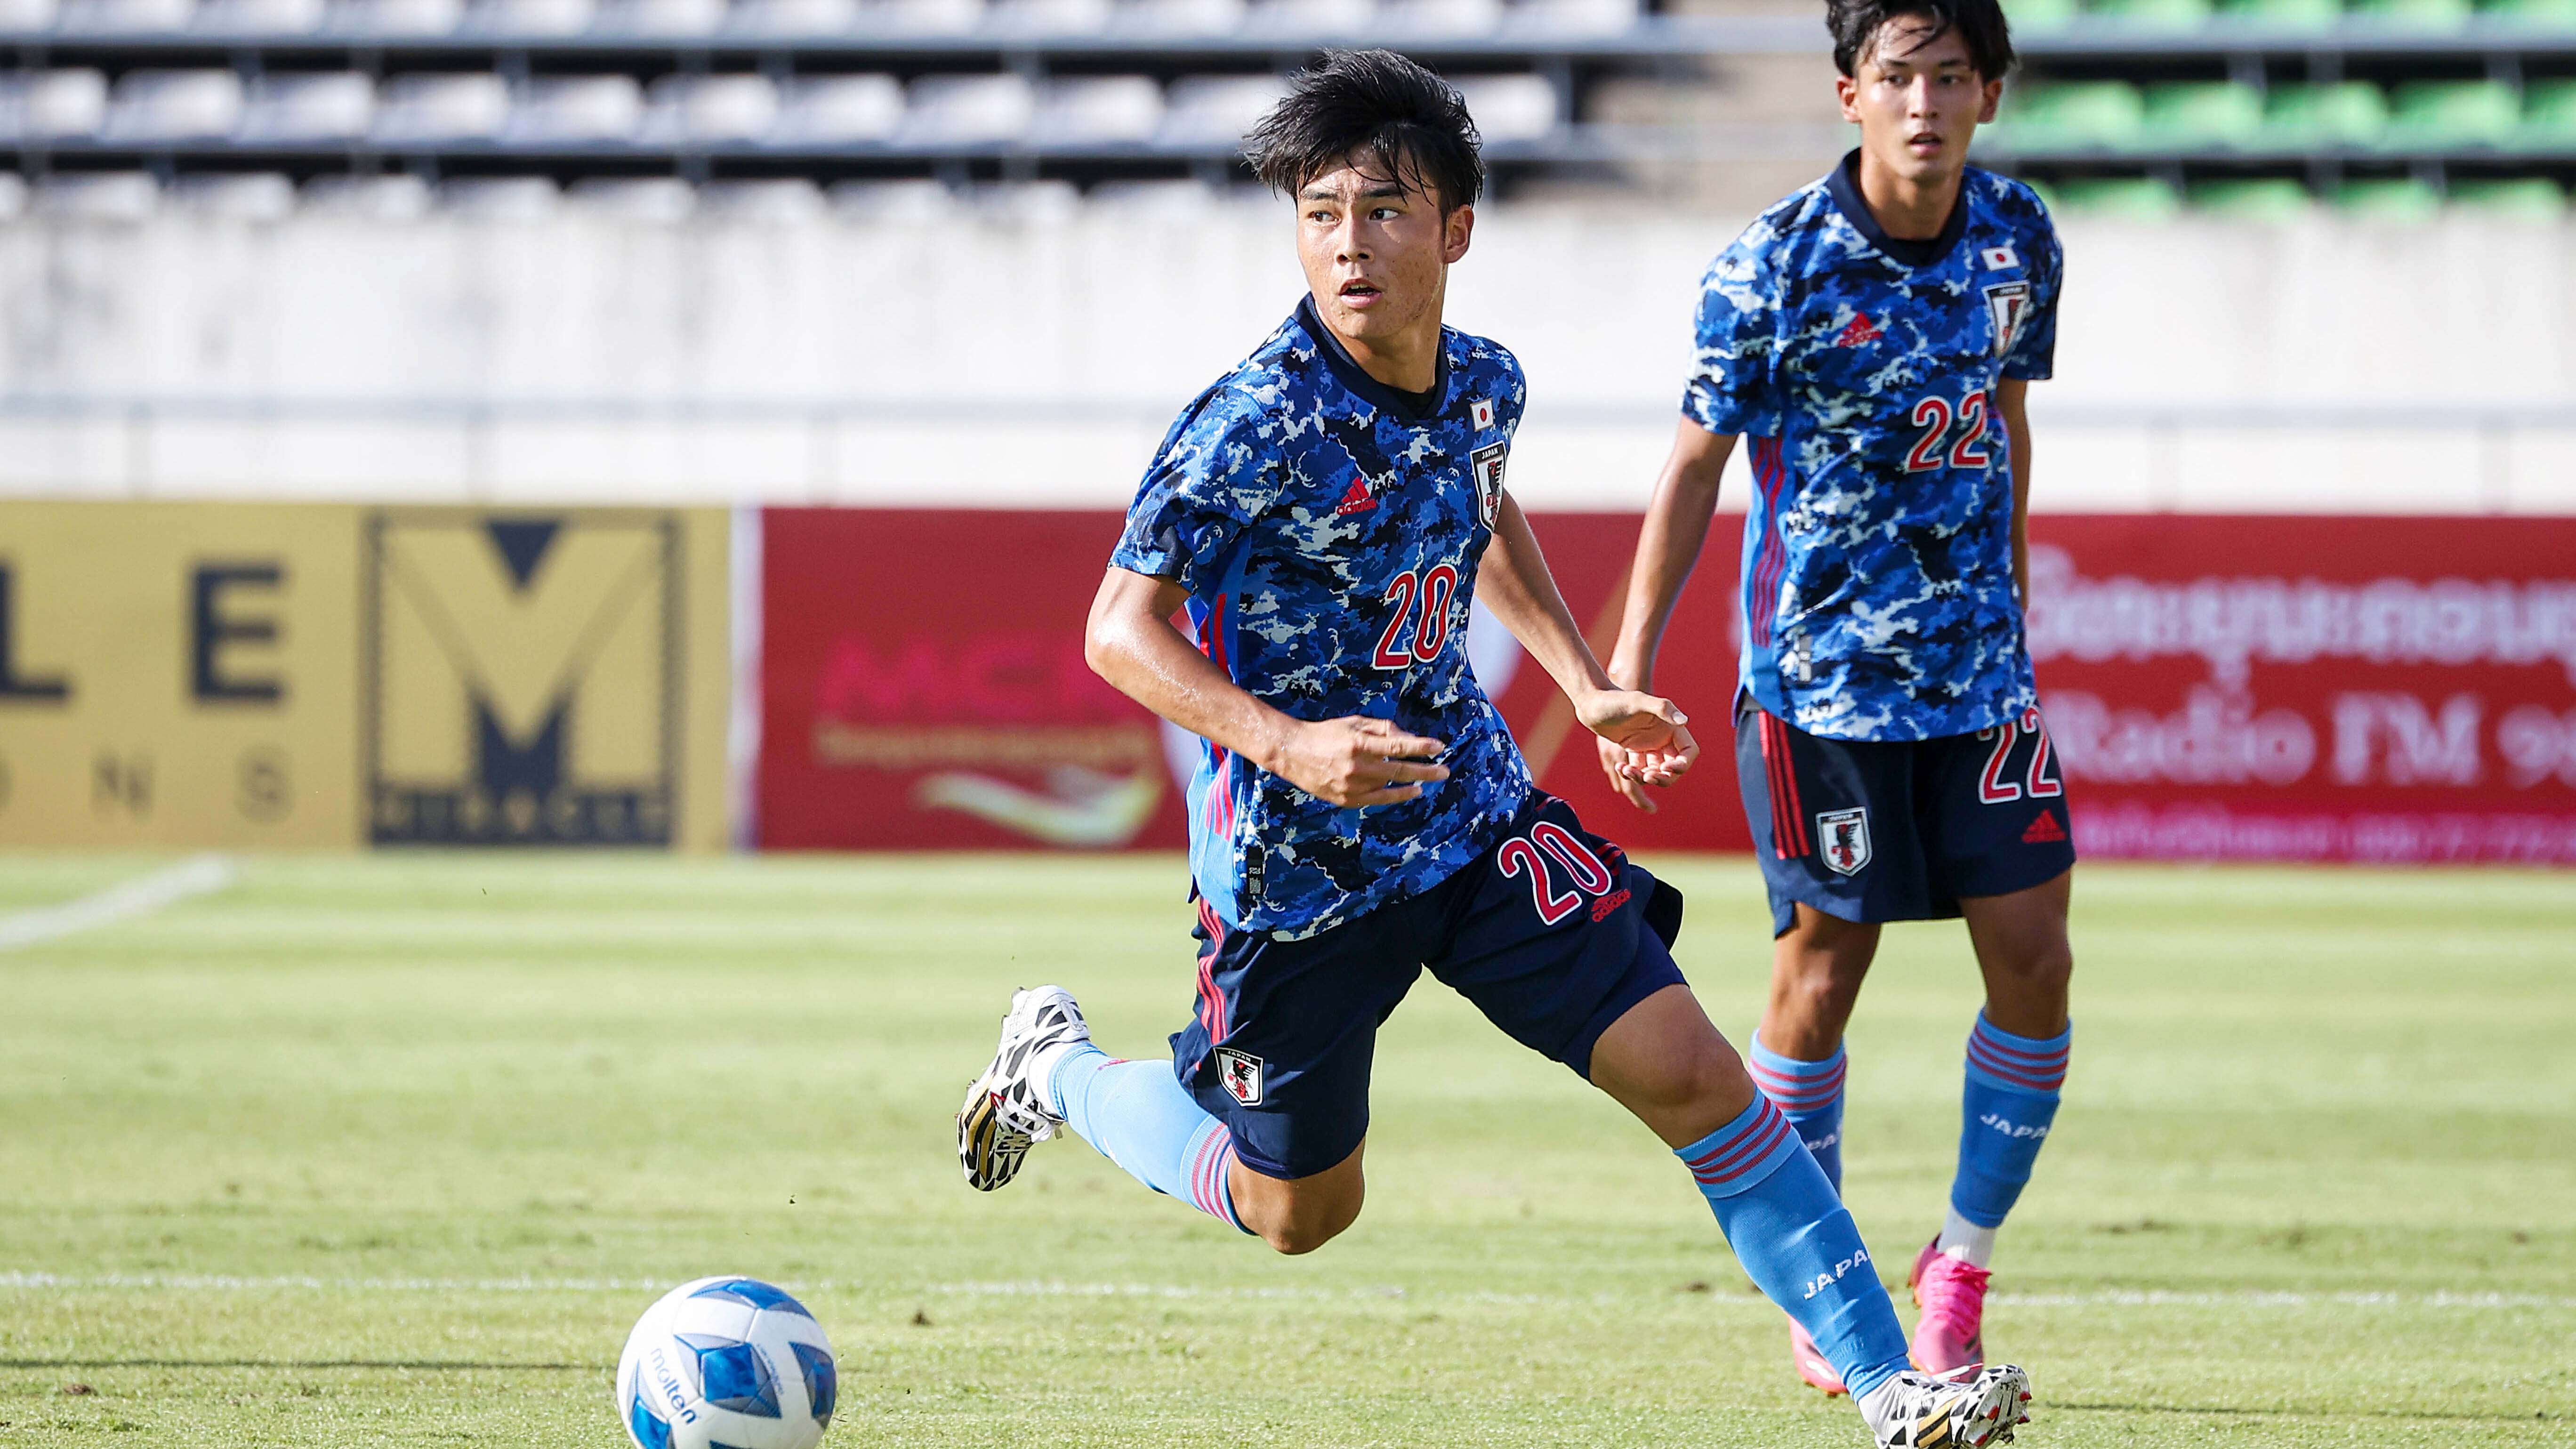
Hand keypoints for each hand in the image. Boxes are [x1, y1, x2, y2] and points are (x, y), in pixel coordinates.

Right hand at [1268, 716, 1449, 807]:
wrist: (1293, 753)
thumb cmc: (1326, 734)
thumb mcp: (1354, 723)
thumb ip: (1382, 729)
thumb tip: (1408, 737)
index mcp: (1358, 744)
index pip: (1397, 746)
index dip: (1421, 747)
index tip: (1439, 747)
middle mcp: (1357, 767)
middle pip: (1400, 771)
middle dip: (1426, 771)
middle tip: (1445, 771)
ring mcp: (1351, 786)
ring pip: (1390, 784)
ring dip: (1410, 780)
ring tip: (1427, 777)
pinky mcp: (1346, 800)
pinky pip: (1378, 799)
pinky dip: (1397, 795)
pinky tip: (1412, 791)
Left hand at [1579, 688, 1696, 813]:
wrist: (1591, 701)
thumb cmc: (1615, 699)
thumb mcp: (1638, 702)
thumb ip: (1663, 709)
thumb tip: (1684, 721)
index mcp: (1671, 726)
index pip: (1689, 751)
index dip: (1683, 764)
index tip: (1665, 768)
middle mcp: (1663, 736)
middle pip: (1674, 767)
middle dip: (1663, 777)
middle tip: (1646, 777)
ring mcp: (1649, 744)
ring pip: (1655, 771)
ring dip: (1643, 777)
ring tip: (1626, 770)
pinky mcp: (1634, 749)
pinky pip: (1639, 769)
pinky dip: (1631, 773)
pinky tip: (1619, 767)